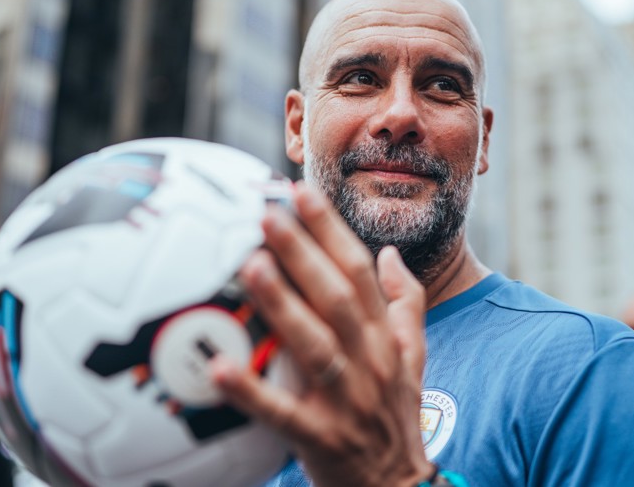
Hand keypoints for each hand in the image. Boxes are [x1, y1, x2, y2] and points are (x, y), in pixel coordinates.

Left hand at [211, 183, 432, 486]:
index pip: (360, 273)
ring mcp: (347, 402)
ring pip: (316, 347)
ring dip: (284, 307)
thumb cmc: (395, 415)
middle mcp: (370, 363)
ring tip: (251, 268)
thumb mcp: (414, 358)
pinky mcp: (320, 440)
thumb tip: (390, 255)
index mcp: (386, 339)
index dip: (331, 231)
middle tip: (267, 214)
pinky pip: (284, 415)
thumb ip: (406, 305)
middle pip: (337, 300)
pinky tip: (219, 369)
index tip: (300, 192)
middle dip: (303, 254)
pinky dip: (253, 392)